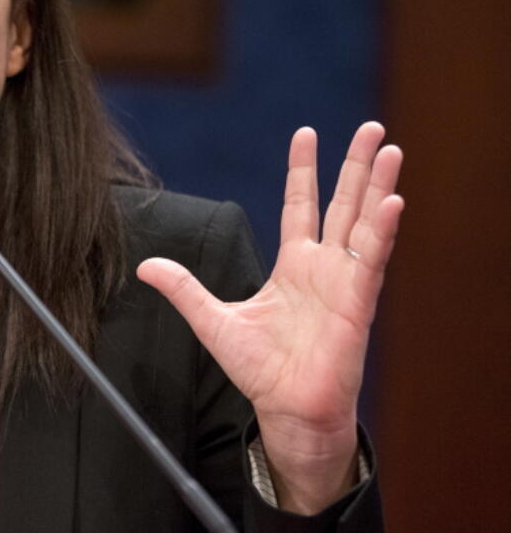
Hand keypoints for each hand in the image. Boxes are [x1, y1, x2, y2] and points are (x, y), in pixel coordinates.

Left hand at [137, 122, 402, 512]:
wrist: (286, 409)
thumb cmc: (260, 370)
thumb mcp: (213, 321)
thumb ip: (184, 289)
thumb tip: (146, 266)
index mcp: (293, 266)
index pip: (300, 205)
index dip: (303, 170)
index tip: (306, 133)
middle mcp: (323, 267)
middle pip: (343, 204)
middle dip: (356, 166)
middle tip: (372, 128)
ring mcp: (344, 282)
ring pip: (365, 223)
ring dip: (378, 185)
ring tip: (390, 149)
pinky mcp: (358, 303)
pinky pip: (371, 260)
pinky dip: (382, 230)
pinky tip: (391, 201)